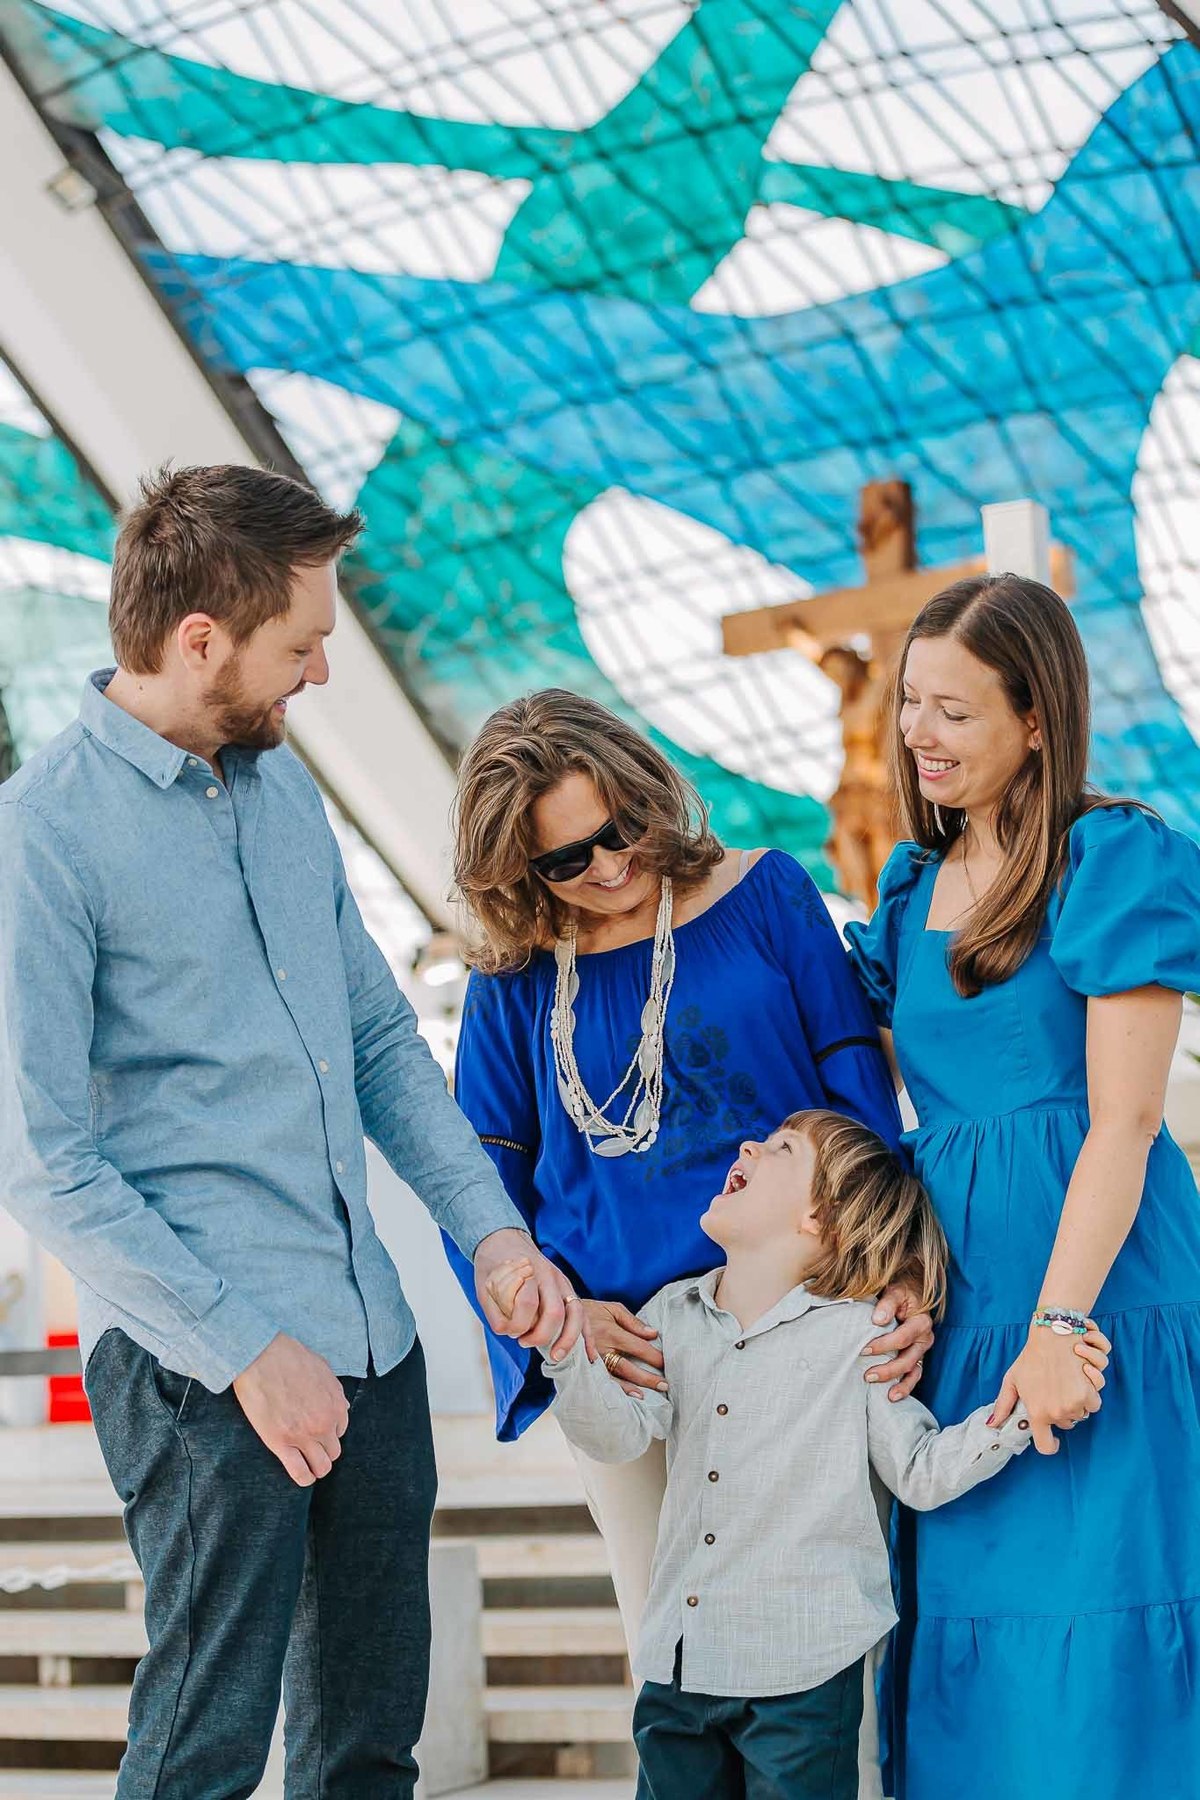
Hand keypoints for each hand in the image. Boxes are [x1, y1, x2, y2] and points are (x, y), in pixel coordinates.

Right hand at [232, 1333, 349, 1487]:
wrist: (262, 1356)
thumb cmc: (290, 1357)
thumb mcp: (323, 1369)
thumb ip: (334, 1391)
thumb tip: (341, 1407)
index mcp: (336, 1405)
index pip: (340, 1431)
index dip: (328, 1432)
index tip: (316, 1430)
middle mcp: (324, 1423)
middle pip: (333, 1452)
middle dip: (323, 1451)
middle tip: (310, 1448)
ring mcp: (304, 1435)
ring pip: (321, 1467)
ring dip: (316, 1467)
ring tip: (306, 1463)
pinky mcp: (280, 1443)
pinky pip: (299, 1472)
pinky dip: (303, 1478)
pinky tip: (301, 1475)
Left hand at [475, 1228, 582, 1361]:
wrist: (505, 1240)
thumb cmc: (495, 1265)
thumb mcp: (485, 1285)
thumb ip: (495, 1311)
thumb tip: (508, 1333)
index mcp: (529, 1272)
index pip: (528, 1303)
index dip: (517, 1324)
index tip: (511, 1332)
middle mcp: (551, 1277)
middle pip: (556, 1312)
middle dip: (543, 1336)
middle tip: (526, 1343)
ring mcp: (563, 1283)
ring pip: (576, 1313)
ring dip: (569, 1339)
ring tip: (557, 1356)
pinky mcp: (568, 1290)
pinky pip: (583, 1314)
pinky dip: (588, 1335)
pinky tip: (590, 1354)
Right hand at [581, 1298, 667, 1396]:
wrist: (559, 1316)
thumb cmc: (590, 1310)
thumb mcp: (611, 1308)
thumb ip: (633, 1321)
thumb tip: (653, 1333)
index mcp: (611, 1331)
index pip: (638, 1347)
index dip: (654, 1356)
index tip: (667, 1363)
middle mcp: (602, 1348)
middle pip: (628, 1367)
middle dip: (648, 1378)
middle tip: (665, 1385)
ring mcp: (592, 1360)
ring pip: (615, 1378)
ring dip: (632, 1388)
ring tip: (647, 1396)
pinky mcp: (584, 1367)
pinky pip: (600, 1382)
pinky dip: (614, 1390)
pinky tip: (625, 1398)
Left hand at [860, 1280, 934, 1400]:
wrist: (911, 1293)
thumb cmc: (902, 1291)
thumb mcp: (895, 1291)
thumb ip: (887, 1304)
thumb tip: (877, 1320)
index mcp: (921, 1322)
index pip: (902, 1338)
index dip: (884, 1345)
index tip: (864, 1349)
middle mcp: (925, 1338)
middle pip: (908, 1359)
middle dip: (889, 1370)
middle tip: (868, 1375)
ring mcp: (921, 1350)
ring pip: (913, 1371)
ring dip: (899, 1384)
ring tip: (887, 1395)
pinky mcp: (917, 1357)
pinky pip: (914, 1375)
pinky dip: (906, 1387)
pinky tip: (892, 1396)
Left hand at [990, 1320, 1111, 1455]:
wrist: (1053, 1335)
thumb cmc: (1031, 1357)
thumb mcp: (1012, 1380)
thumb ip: (1003, 1405)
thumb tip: (991, 1426)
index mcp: (1037, 1413)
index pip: (1046, 1446)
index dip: (1051, 1445)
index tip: (1054, 1440)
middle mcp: (1058, 1412)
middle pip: (1066, 1424)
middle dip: (1062, 1412)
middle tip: (1055, 1392)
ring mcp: (1075, 1403)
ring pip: (1081, 1413)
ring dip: (1077, 1402)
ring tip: (1067, 1382)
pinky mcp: (1090, 1392)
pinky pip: (1094, 1403)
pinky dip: (1090, 1392)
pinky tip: (1081, 1376)